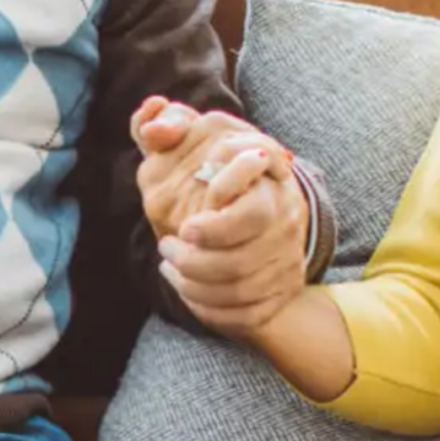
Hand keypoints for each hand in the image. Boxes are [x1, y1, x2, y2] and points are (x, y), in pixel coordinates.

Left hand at [137, 99, 311, 337]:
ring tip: (170, 264)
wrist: (271, 194)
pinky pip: (246, 314)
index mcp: (270, 179)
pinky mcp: (283, 288)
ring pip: (239, 290)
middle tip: (167, 246)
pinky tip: (186, 289)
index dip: (218, 221)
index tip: (186, 225)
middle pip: (241, 259)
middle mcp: (285, 219)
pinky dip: (210, 309)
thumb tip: (152, 126)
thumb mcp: (203, 134)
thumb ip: (173, 126)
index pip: (253, 209)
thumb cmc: (222, 162)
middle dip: (195, 261)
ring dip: (194, 285)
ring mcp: (287, 256)